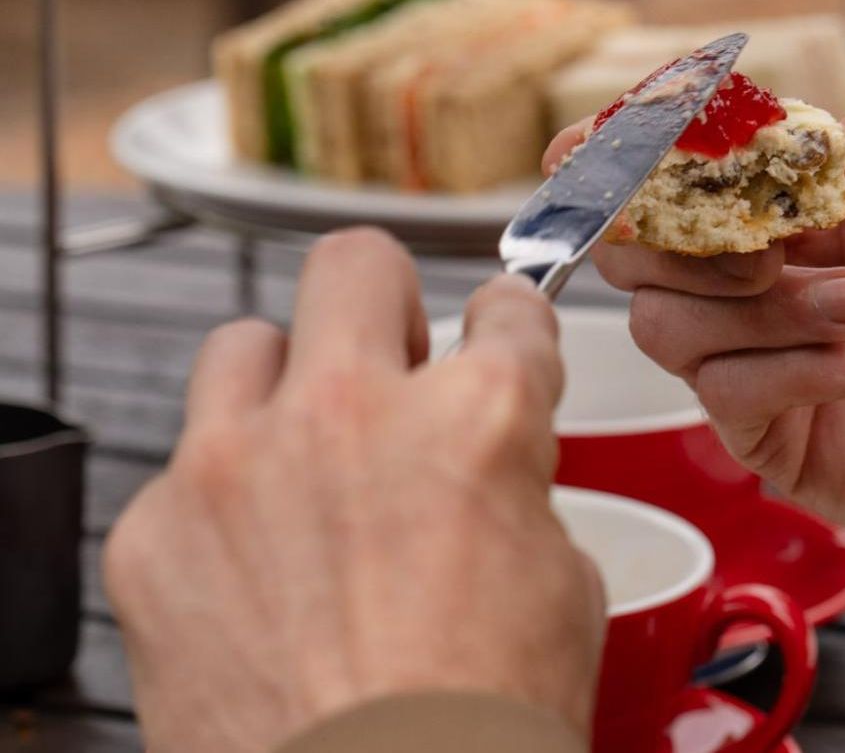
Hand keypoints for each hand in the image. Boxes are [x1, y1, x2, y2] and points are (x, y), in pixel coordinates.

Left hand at [105, 229, 603, 752]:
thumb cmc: (478, 727)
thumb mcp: (562, 583)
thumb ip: (516, 485)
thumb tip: (491, 468)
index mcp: (480, 415)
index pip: (506, 308)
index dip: (510, 328)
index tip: (496, 338)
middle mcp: (354, 412)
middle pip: (357, 264)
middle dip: (388, 304)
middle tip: (395, 358)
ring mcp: (238, 463)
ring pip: (248, 345)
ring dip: (287, 386)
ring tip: (306, 456)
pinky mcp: (154, 531)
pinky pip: (186, 469)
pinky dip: (223, 503)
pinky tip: (256, 569)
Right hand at [546, 79, 844, 571]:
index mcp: (787, 200)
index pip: (668, 168)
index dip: (617, 153)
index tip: (593, 144)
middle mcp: (752, 275)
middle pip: (635, 251)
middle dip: (680, 236)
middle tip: (773, 242)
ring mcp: (750, 356)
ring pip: (665, 324)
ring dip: (759, 308)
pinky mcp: (767, 431)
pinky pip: (725, 392)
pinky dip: (795, 368)